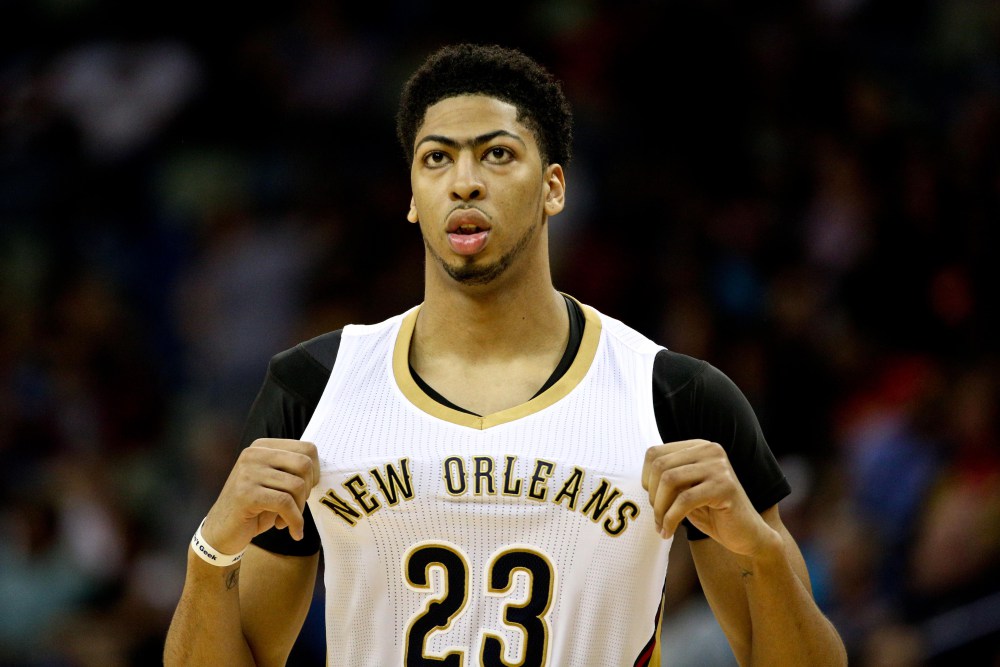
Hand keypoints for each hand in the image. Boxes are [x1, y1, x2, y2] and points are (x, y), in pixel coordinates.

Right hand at [201, 438, 319, 555]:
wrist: (222, 532)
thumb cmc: (255, 508)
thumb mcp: (274, 482)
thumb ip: (292, 470)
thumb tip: (321, 469)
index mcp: (262, 446)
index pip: (307, 449)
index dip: (315, 472)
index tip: (307, 490)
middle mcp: (253, 454)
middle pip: (304, 464)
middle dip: (308, 490)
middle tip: (298, 507)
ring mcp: (248, 472)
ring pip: (296, 486)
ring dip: (299, 509)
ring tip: (289, 520)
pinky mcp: (246, 494)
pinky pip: (285, 504)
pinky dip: (295, 521)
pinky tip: (292, 531)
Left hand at [642, 439, 775, 556]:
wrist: (747, 535)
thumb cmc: (713, 513)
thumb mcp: (686, 490)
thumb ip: (668, 478)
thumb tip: (640, 480)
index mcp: (698, 447)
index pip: (655, 453)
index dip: (646, 479)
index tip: (652, 500)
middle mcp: (709, 450)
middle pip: (660, 465)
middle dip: (653, 496)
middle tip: (657, 518)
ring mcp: (719, 466)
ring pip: (670, 480)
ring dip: (660, 508)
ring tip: (662, 526)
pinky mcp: (725, 486)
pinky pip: (685, 500)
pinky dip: (670, 519)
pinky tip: (668, 532)